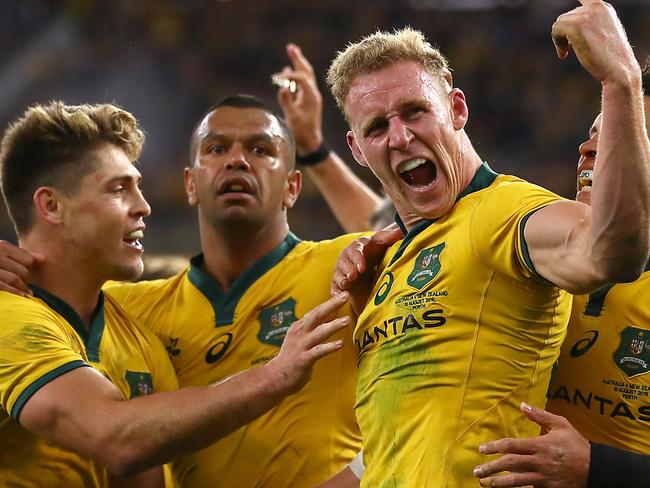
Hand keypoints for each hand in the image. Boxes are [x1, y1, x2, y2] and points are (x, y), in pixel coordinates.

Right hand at [0, 241, 43, 296]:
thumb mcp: (1, 254)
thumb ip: (20, 256)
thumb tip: (43, 259)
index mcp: (2, 246)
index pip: (28, 260)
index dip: (29, 270)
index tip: (26, 277)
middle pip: (23, 271)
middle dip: (26, 282)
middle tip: (25, 288)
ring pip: (16, 280)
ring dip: (22, 290)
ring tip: (25, 295)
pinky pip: (6, 287)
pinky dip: (15, 293)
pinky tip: (19, 297)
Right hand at [266, 292, 350, 393]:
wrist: (274, 377)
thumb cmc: (291, 357)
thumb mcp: (301, 338)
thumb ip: (315, 327)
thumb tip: (332, 314)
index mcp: (300, 326)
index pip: (316, 311)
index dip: (330, 302)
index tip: (343, 293)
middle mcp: (300, 333)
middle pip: (317, 315)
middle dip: (332, 305)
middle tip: (345, 296)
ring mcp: (301, 346)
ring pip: (319, 332)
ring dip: (333, 325)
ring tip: (347, 320)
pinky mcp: (303, 359)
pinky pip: (318, 351)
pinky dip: (329, 347)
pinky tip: (340, 344)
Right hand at [275, 43, 322, 153]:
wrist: (310, 143)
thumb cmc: (301, 132)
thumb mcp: (292, 117)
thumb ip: (287, 102)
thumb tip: (282, 87)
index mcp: (311, 97)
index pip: (302, 78)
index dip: (290, 75)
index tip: (278, 77)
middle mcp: (312, 94)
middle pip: (306, 72)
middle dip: (298, 59)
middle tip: (291, 47)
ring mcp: (310, 97)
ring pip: (305, 76)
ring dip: (297, 65)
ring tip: (291, 52)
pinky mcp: (306, 101)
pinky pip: (301, 84)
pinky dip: (294, 77)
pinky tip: (286, 72)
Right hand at [330, 224, 402, 315]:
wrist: (371, 260)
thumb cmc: (376, 249)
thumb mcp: (383, 242)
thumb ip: (390, 237)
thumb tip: (401, 230)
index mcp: (357, 246)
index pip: (355, 251)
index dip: (357, 259)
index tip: (362, 268)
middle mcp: (346, 257)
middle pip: (344, 262)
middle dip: (347, 269)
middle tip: (352, 276)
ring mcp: (342, 270)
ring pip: (338, 274)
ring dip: (341, 280)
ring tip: (345, 285)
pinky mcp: (340, 281)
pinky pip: (334, 286)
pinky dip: (335, 291)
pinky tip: (337, 295)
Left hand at [473, 402, 589, 487]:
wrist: (596, 468)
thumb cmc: (576, 445)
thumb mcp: (560, 425)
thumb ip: (540, 416)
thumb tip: (522, 405)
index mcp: (540, 445)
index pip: (511, 446)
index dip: (494, 447)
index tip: (482, 449)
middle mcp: (539, 462)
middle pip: (510, 465)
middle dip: (491, 468)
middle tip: (477, 471)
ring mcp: (543, 478)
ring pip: (517, 482)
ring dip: (498, 483)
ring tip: (484, 483)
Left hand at [551, 1, 639, 84]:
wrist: (618, 68)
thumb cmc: (608, 57)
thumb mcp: (600, 34)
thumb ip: (587, 24)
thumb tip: (567, 27)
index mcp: (602, 8)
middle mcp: (596, 7)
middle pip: (565, 16)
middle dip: (563, 34)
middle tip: (567, 50)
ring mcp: (587, 14)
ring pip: (559, 23)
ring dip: (559, 39)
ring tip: (568, 52)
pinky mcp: (578, 24)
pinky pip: (556, 29)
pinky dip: (556, 42)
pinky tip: (565, 54)